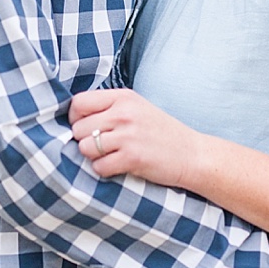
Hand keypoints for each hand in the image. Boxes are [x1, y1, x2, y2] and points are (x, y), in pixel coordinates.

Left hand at [67, 87, 206, 188]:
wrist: (193, 155)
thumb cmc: (161, 133)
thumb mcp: (137, 108)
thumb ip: (109, 108)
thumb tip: (74, 118)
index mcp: (123, 97)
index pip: (79, 103)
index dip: (75, 118)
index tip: (84, 128)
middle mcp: (123, 113)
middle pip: (78, 128)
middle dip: (84, 140)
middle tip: (101, 146)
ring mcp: (128, 135)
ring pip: (85, 148)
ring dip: (93, 157)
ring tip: (110, 156)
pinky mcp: (132, 158)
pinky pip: (98, 166)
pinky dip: (104, 170)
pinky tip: (118, 167)